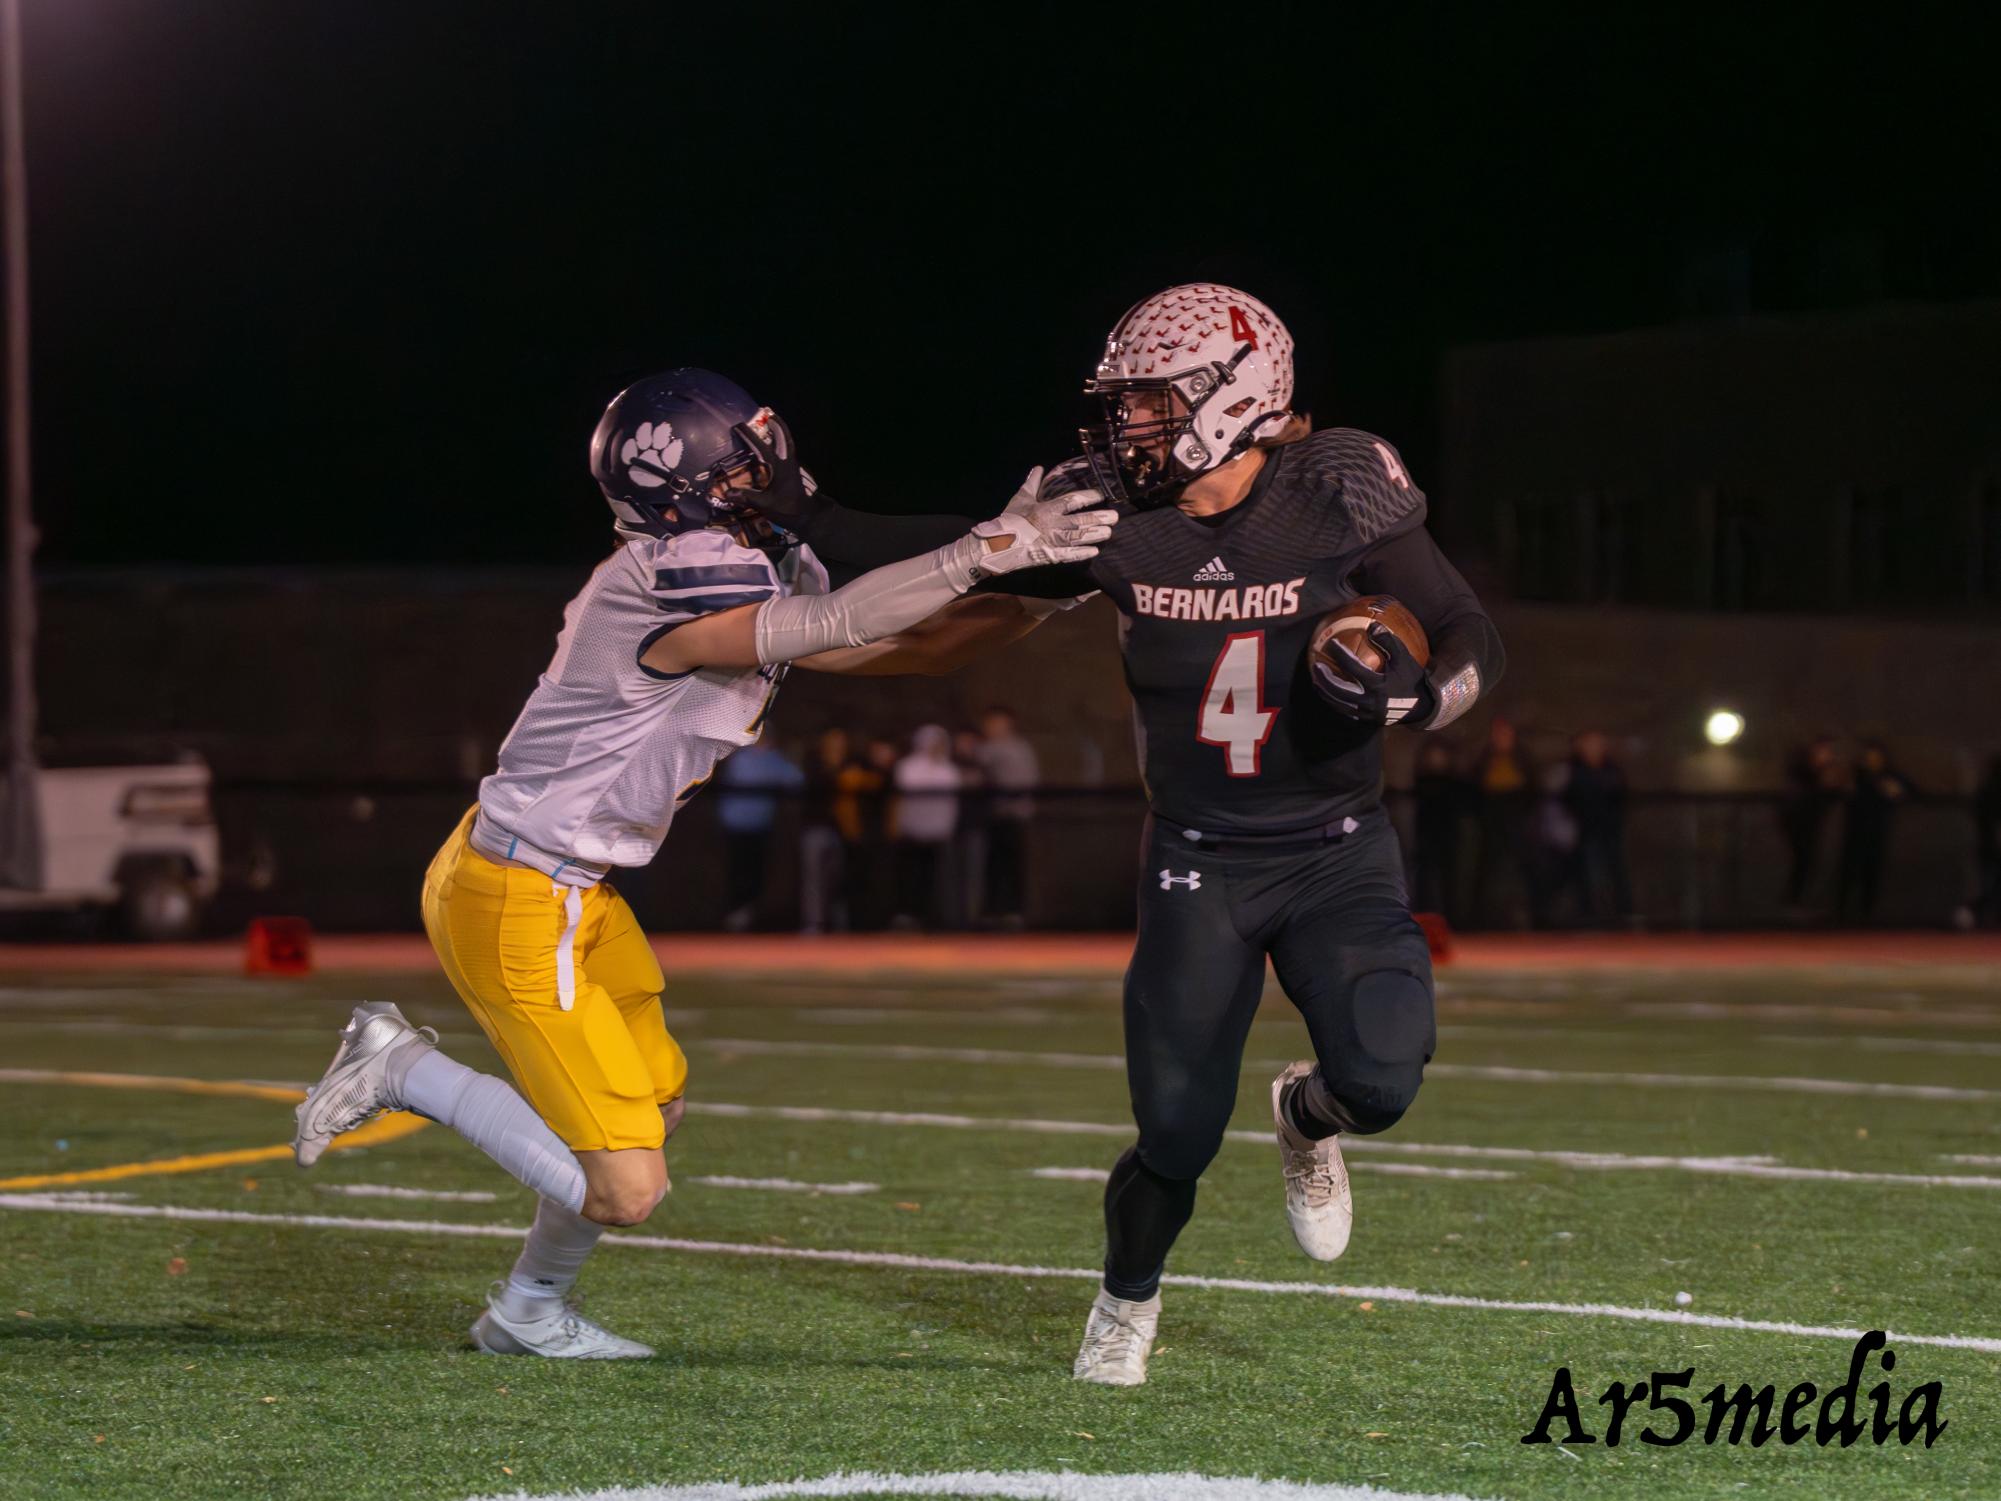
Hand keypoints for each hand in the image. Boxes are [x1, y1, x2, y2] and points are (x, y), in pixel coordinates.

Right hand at [730, 409, 819, 526]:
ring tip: (773, 424)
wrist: (807, 518)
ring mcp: (792, 467)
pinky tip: (775, 448)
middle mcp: (788, 463)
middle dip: (777, 425)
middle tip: (769, 413)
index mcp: (781, 466)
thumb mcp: (766, 504)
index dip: (750, 436)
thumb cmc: (788, 510)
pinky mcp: (793, 473)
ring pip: (788, 444)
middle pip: (785, 438)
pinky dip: (782, 445)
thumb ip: (747, 497)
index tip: (739, 425)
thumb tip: (727, 493)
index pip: (763, 447)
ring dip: (781, 433)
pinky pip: (787, 453)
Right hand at [968, 466, 1118, 577]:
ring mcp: (1052, 542)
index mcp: (1046, 509)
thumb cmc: (1008, 519)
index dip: (1088, 497)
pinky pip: (1069, 556)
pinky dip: (1082, 554)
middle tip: (1115, 516)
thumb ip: (1032, 483)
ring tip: (1109, 532)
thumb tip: (1038, 468)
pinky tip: (1095, 552)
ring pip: (1078, 537)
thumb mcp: (1020, 498)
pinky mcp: (1050, 557)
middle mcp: (1053, 525)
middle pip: (1080, 521)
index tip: (1101, 495)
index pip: (1072, 500)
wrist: (995, 544)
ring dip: (1095, 534)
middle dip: (1099, 518)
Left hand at [1312, 623, 1437, 726]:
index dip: (1340, 654)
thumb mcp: (1403, 658)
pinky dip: (1334, 702)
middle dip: (1325, 678)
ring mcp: (1366, 713)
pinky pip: (1345, 711)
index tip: (1331, 644)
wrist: (1421, 707)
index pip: (1352, 667)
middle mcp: (1369, 701)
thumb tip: (1372, 625)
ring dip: (1325, 692)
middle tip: (1316, 666)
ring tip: (1316, 680)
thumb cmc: (1411, 679)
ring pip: (1339, 703)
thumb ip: (1388, 642)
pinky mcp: (1366, 720)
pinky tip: (1328, 694)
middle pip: (1339, 690)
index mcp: (1377, 684)